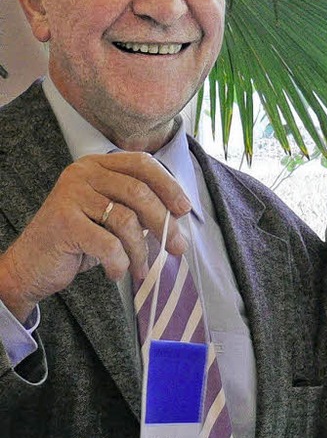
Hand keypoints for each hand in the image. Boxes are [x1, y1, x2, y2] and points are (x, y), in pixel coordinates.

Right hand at [0, 151, 190, 321]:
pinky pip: (110, 245)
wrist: (31, 266)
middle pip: (139, 192)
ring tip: (140, 270)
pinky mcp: (65, 222)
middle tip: (176, 248)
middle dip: (164, 223)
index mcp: (96, 166)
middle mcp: (82, 174)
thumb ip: (138, 210)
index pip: (142, 164)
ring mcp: (71, 195)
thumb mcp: (110, 219)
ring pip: (127, 221)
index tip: (184, 209)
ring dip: (141, 251)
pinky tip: (117, 273)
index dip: (168, 185)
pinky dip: (120, 264)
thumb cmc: (76, 243)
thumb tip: (177, 217)